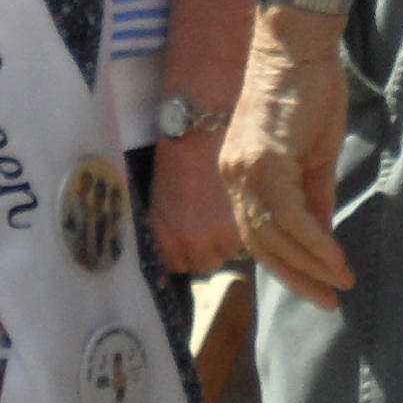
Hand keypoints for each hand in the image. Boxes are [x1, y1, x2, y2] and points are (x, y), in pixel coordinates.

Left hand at [147, 127, 242, 275]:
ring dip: (225, 241)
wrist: (199, 135)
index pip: (177, 267)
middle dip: (205, 249)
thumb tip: (174, 258)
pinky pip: (242, 242)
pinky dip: (240, 230)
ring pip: (227, 255)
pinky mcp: (244, 228)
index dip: (183, 252)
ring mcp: (220, 239)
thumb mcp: (159, 204)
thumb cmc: (174, 163)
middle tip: (207, 225)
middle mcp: (192, 245)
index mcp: (166, 238)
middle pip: (204, 265)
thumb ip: (167, 234)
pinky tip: (233, 208)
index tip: (188, 238)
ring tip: (221, 214)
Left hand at [218, 17, 355, 308]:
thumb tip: (321, 239)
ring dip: (309, 264)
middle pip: (260, 243)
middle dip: (296, 276)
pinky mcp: (264, 161)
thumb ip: (313, 198)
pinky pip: (289, 214)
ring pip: (273, 234)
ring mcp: (245, 169)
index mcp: (241, 175)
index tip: (317, 288)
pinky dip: (312, 241)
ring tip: (340, 283)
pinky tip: (335, 258)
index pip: (258, 234)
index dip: (287, 265)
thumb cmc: (307, 93)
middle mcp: (234, 176)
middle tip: (329, 301)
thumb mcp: (314, 156)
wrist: (296, 48)